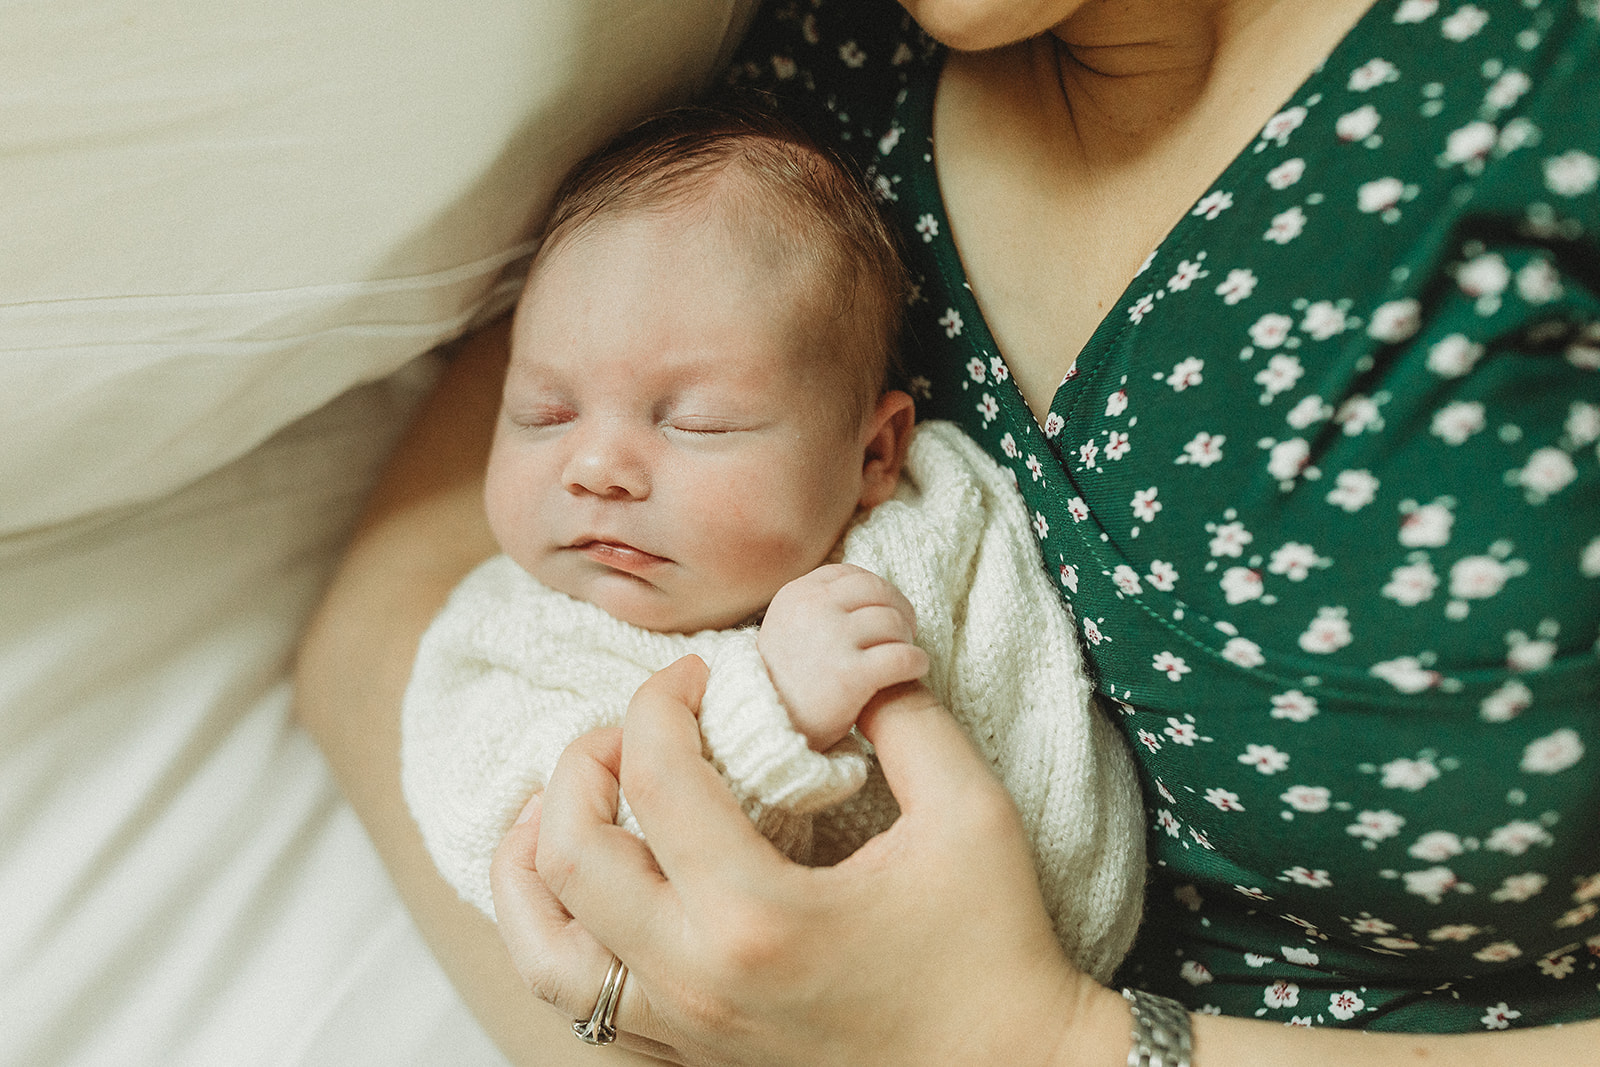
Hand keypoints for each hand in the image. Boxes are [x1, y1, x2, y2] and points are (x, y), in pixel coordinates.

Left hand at [491, 655, 1118, 1066]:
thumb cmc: (995, 951)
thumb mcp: (971, 814)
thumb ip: (904, 717)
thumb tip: (846, 657)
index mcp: (759, 915)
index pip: (656, 778)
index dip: (662, 700)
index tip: (700, 674)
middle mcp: (696, 980)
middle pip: (567, 855)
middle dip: (580, 764)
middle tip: (636, 729)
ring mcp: (683, 1030)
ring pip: (541, 949)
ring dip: (532, 859)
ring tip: (562, 804)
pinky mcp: (689, 1058)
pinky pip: (576, 1003)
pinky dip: (555, 932)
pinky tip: (591, 888)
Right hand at [756, 563, 930, 750]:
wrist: (766, 730)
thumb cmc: (782, 682)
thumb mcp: (784, 628)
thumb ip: (815, 605)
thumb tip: (864, 587)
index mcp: (795, 595)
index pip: (851, 575)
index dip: (876, 590)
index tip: (884, 609)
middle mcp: (813, 609)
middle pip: (877, 592)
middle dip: (898, 609)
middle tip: (905, 631)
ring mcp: (832, 639)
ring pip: (893, 622)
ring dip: (906, 638)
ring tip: (903, 653)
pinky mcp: (852, 676)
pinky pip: (903, 656)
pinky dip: (916, 662)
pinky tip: (914, 670)